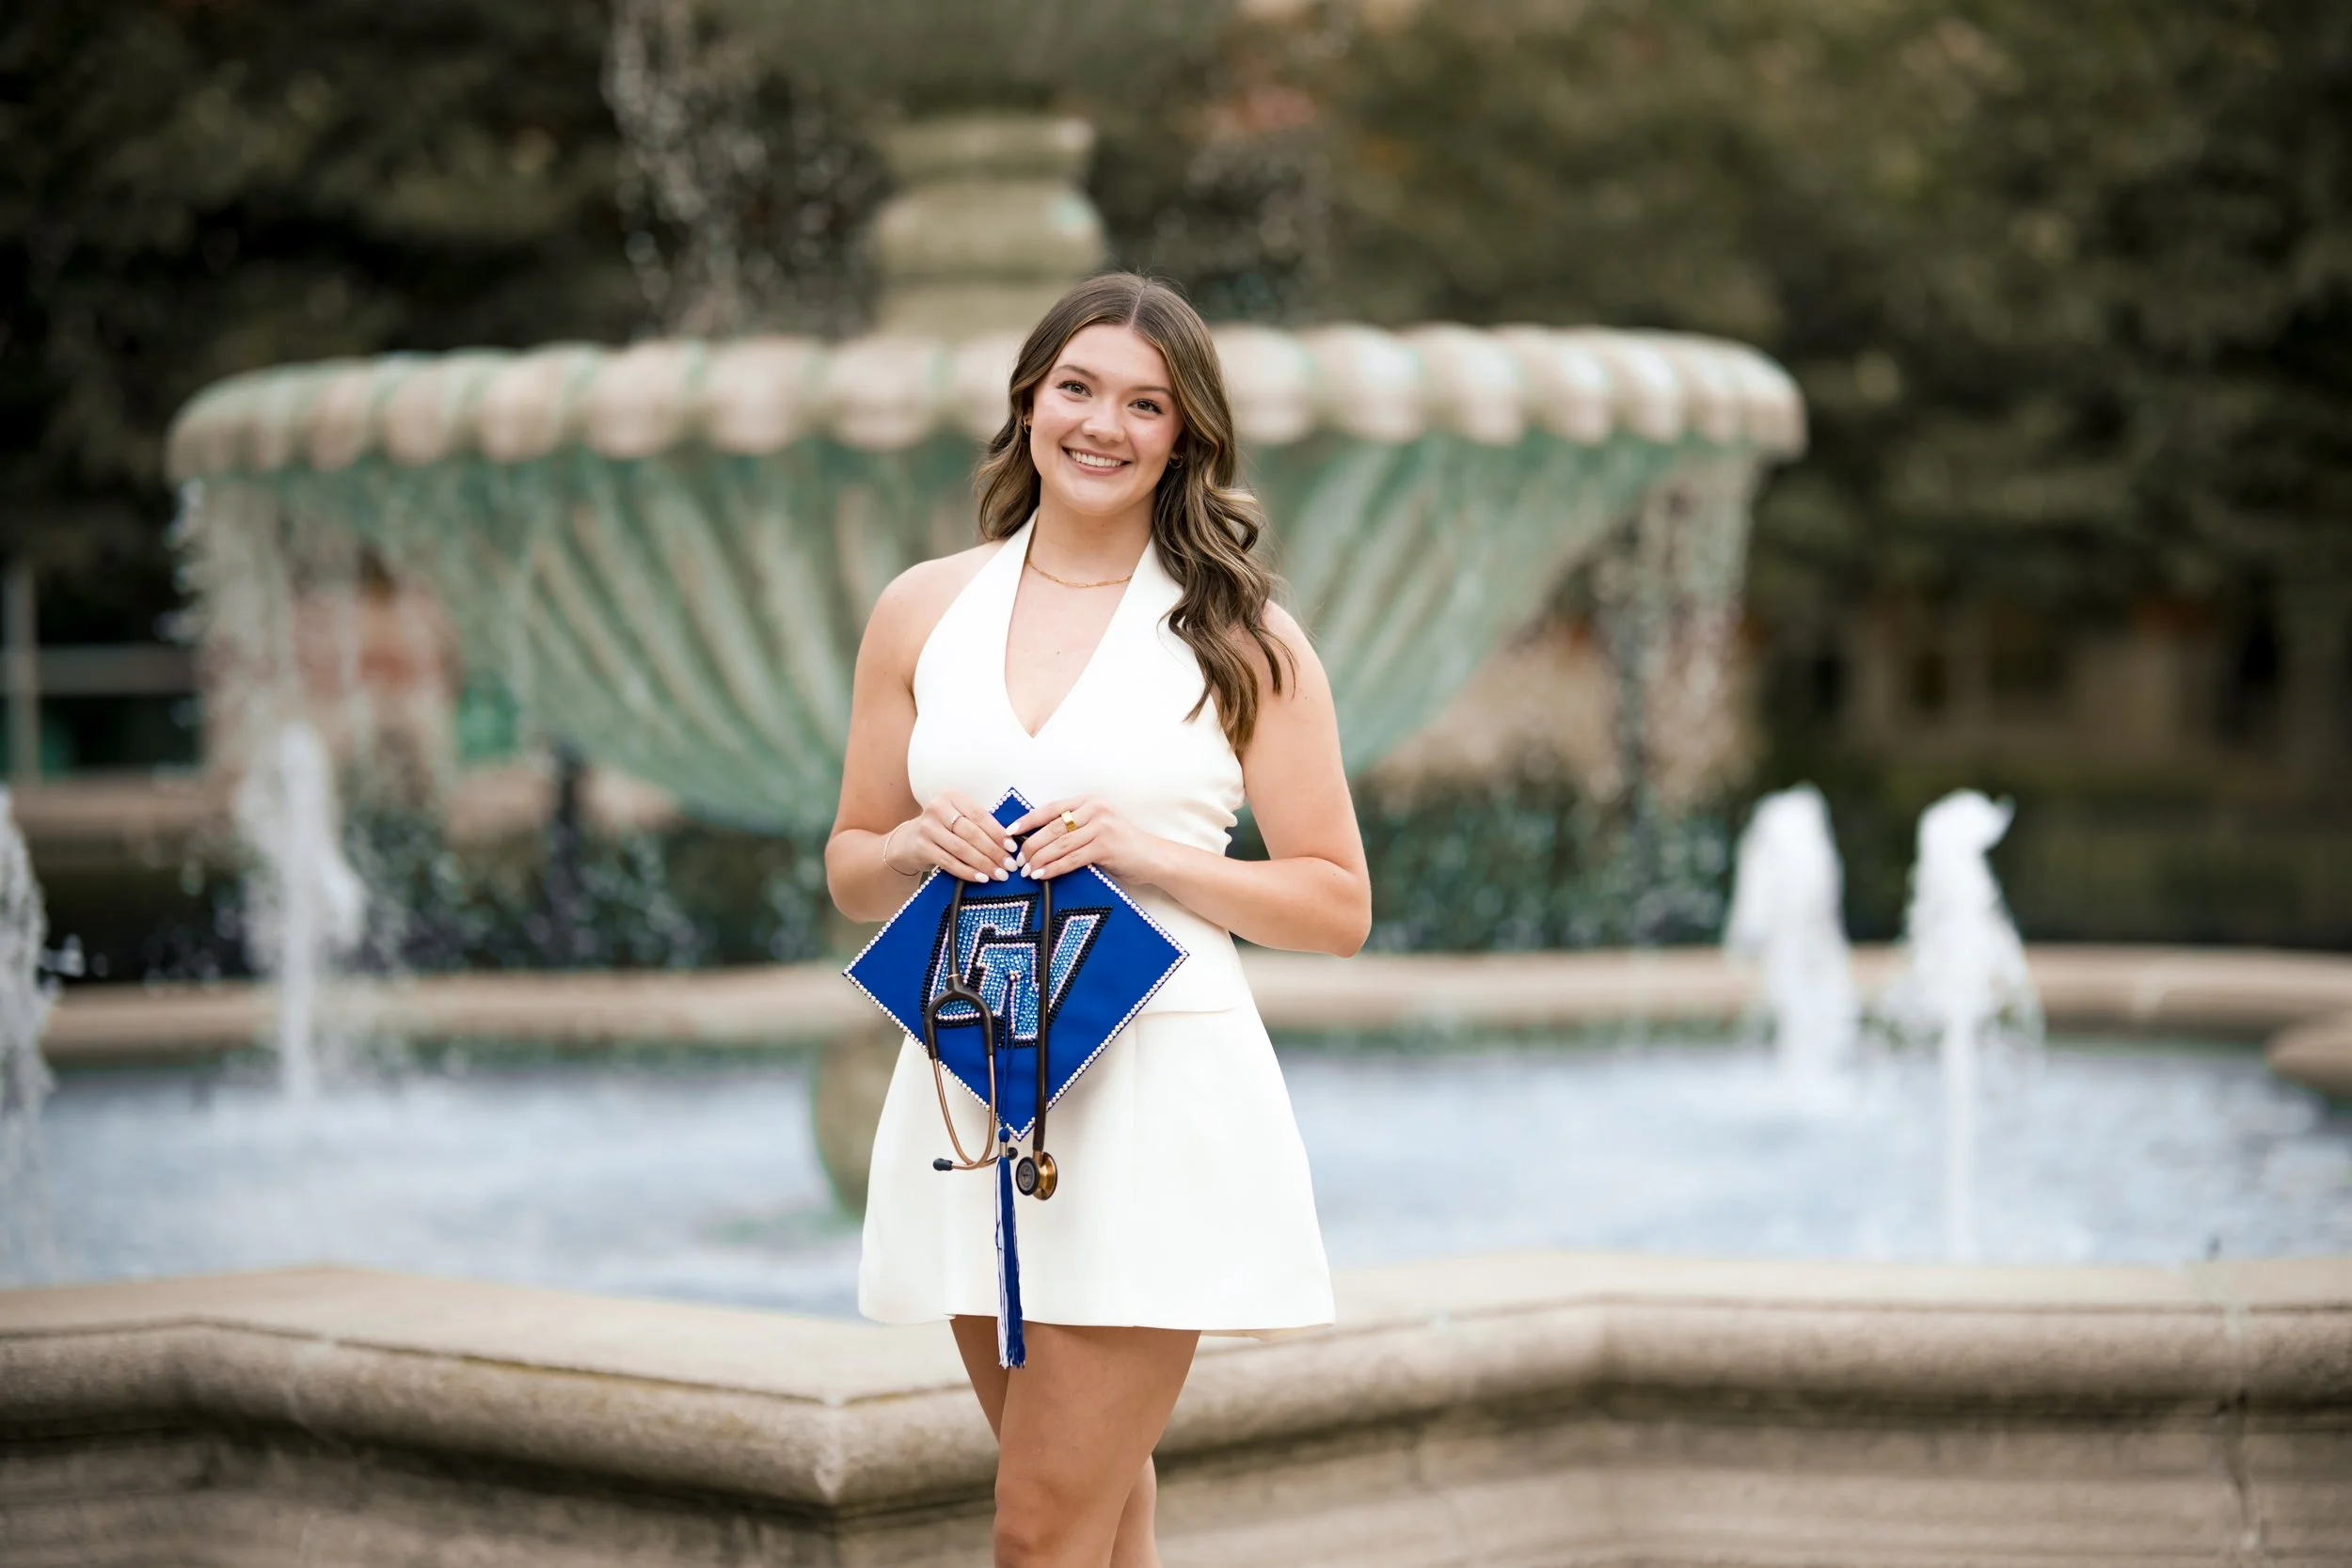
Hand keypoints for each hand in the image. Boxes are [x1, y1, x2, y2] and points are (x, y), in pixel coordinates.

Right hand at [883, 793, 1018, 882]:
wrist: (909, 840)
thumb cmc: (944, 828)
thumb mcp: (959, 817)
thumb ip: (979, 824)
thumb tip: (1010, 843)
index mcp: (952, 796)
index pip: (980, 815)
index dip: (998, 833)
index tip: (1012, 848)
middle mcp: (937, 808)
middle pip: (972, 833)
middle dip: (994, 852)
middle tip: (1010, 865)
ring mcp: (927, 828)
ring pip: (962, 849)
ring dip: (983, 864)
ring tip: (999, 874)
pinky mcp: (921, 847)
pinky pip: (949, 862)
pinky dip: (967, 872)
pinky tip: (981, 878)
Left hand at [1008, 797, 1167, 883]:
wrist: (1154, 858)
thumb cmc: (1123, 846)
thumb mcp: (1097, 828)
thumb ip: (1074, 828)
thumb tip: (1037, 841)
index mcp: (1090, 801)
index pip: (1051, 809)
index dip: (1028, 820)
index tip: (1010, 832)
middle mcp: (1095, 809)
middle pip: (1052, 828)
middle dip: (1031, 845)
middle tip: (1018, 859)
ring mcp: (1102, 827)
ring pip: (1060, 844)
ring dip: (1039, 859)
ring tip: (1027, 870)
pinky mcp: (1106, 846)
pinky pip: (1072, 859)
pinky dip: (1054, 868)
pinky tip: (1042, 875)